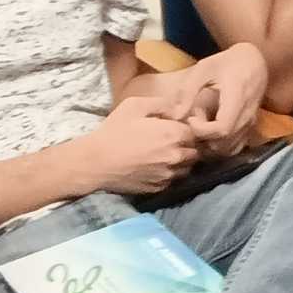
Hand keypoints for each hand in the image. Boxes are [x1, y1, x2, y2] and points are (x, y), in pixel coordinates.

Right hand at [70, 97, 200, 194]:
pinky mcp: (159, 188)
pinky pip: (173, 180)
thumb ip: (161, 104)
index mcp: (172, 134)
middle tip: (172, 141)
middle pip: (195, 152)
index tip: (176, 127)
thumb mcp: (135, 105)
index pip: (195, 132)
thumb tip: (177, 108)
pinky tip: (155, 167)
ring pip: (186, 168)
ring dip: (181, 161)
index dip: (187, 128)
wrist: (97, 162)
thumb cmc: (115, 131)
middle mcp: (176, 156)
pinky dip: (169, 174)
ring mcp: (168, 175)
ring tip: (165, 155)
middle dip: (187, 146)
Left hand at [170, 43, 267, 155]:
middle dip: (203, 138)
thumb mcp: (204, 69)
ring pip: (229, 149)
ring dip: (210, 143)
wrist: (254, 61)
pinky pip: (235, 148)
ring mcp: (250, 124)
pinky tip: (211, 131)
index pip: (222, 129)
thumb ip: (188, 91)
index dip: (202, 130)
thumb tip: (175, 116)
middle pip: (224, 143)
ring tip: (202, 123)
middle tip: (194, 120)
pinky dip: (220, 146)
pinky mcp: (250, 128)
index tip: (191, 118)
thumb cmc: (227, 62)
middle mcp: (247, 115)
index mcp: (237, 98)